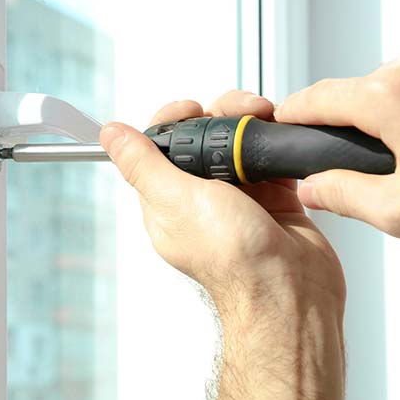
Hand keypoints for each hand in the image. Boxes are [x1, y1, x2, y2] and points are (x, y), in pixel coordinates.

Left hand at [99, 91, 345, 311]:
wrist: (288, 290)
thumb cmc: (234, 260)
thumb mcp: (176, 201)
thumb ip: (143, 164)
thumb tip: (111, 135)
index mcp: (169, 202)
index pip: (162, 147)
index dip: (175, 121)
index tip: (192, 109)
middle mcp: (202, 200)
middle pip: (204, 137)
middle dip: (222, 115)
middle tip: (241, 114)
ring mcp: (240, 199)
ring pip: (240, 143)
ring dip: (253, 126)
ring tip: (267, 125)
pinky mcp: (274, 201)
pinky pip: (272, 159)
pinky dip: (278, 144)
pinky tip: (281, 142)